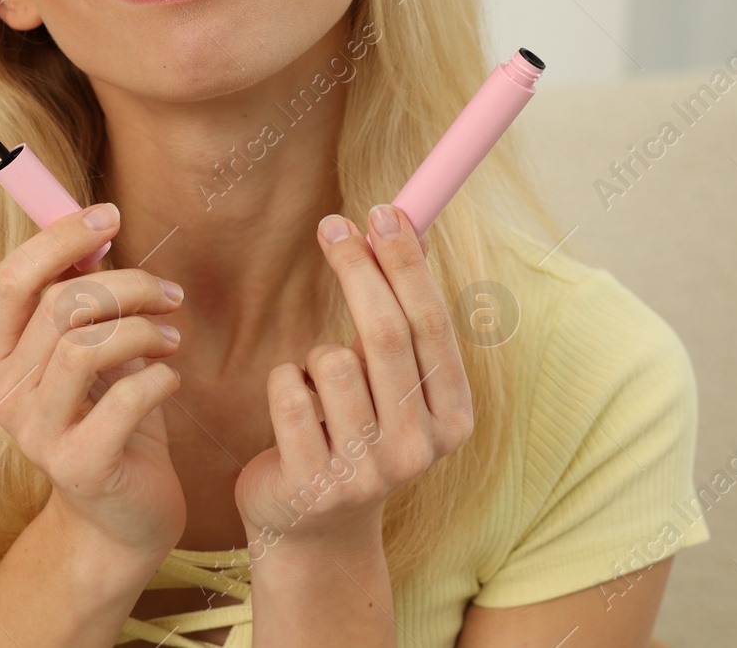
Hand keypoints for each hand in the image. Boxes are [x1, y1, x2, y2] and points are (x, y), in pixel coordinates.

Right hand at [0, 202, 187, 562]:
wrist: (123, 513)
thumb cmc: (110, 417)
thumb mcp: (93, 350)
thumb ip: (82, 298)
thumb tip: (94, 229)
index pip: (11, 280)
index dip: (60, 239)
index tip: (110, 215)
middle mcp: (5, 394)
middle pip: (59, 306)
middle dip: (127, 286)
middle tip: (169, 295)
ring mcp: (36, 433)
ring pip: (84, 347)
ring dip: (142, 329)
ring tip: (171, 337)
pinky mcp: (78, 465)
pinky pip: (123, 399)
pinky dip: (158, 376)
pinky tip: (170, 378)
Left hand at [233, 204, 471, 552]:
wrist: (316, 523)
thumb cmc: (358, 428)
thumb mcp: (394, 379)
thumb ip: (404, 315)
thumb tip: (406, 227)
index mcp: (453, 418)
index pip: (432, 325)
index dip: (406, 265)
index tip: (383, 212)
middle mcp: (419, 448)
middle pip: (385, 334)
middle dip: (357, 268)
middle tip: (332, 226)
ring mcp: (366, 470)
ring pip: (331, 361)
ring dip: (314, 355)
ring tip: (317, 385)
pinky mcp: (312, 481)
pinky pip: (289, 392)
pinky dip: (283, 382)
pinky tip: (292, 409)